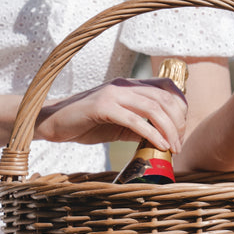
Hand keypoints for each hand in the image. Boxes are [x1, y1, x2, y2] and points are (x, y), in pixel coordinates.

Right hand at [34, 77, 187, 152]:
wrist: (52, 122)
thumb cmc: (85, 124)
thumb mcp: (118, 124)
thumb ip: (140, 126)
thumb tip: (163, 138)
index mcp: (129, 85)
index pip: (167, 88)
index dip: (180, 108)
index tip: (181, 131)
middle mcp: (124, 85)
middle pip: (164, 99)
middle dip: (178, 123)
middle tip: (179, 144)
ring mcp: (113, 94)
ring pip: (153, 108)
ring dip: (169, 130)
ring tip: (173, 148)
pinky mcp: (102, 107)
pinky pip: (135, 120)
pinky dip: (152, 134)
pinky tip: (160, 146)